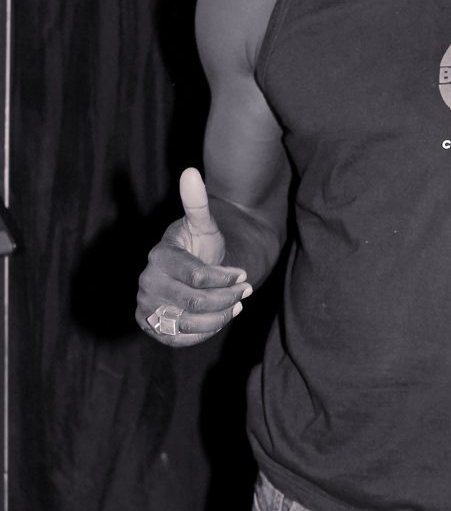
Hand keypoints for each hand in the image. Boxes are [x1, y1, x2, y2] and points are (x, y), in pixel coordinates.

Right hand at [136, 168, 251, 346]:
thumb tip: (191, 171)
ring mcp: (145, 306)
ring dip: (219, 318)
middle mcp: (147, 282)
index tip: (244, 274)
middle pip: (194, 303)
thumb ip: (197, 202)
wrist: (189, 269)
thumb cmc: (200, 243)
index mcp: (160, 256)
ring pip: (187, 324)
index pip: (197, 277)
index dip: (225, 279)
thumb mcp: (203, 223)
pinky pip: (178, 339)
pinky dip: (203, 333)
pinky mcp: (149, 326)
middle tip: (245, 291)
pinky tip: (219, 318)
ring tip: (235, 306)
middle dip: (226, 299)